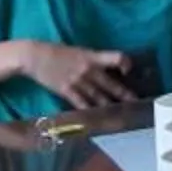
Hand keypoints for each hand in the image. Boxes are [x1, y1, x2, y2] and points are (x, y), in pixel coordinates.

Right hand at [20, 43, 134, 109]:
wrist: (35, 55)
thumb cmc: (56, 51)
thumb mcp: (79, 51)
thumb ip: (92, 59)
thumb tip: (104, 68)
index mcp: (92, 56)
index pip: (116, 57)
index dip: (124, 63)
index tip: (128, 70)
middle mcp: (88, 69)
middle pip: (111, 84)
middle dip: (124, 94)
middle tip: (136, 103)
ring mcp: (78, 81)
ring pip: (98, 97)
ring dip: (110, 106)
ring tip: (121, 115)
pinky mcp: (66, 90)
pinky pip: (81, 103)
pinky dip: (90, 111)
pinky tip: (98, 118)